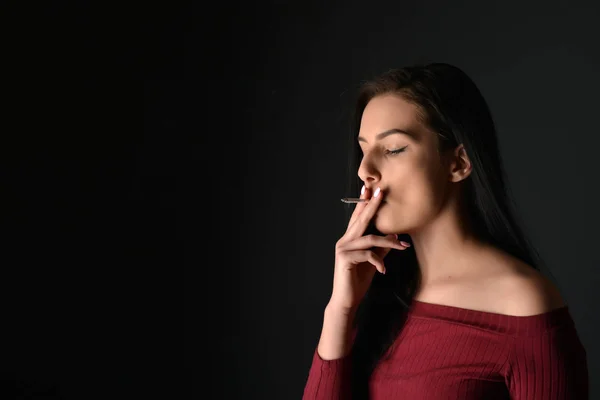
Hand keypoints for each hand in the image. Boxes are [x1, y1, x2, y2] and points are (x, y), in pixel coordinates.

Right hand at [329, 186, 410, 311]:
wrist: (347, 300)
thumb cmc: (358, 280)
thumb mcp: (373, 262)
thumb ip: (380, 248)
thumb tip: (394, 237)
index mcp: (349, 239)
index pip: (357, 217)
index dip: (363, 203)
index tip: (370, 189)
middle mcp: (344, 241)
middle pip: (361, 220)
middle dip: (372, 205)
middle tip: (381, 192)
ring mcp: (343, 249)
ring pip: (369, 238)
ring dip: (388, 241)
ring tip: (403, 246)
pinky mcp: (345, 259)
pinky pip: (368, 254)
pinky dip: (379, 261)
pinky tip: (383, 270)